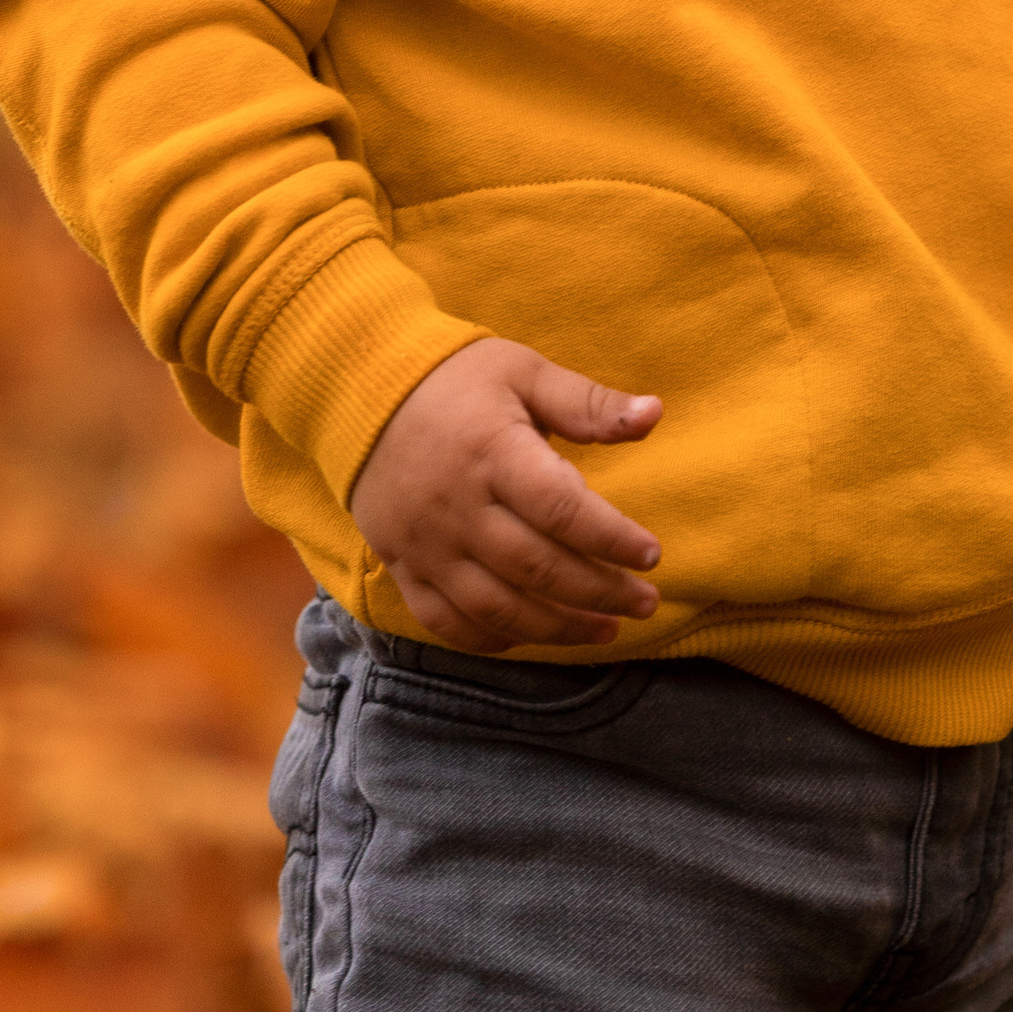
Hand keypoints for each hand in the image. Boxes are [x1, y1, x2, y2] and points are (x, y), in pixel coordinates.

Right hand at [349, 338, 662, 650]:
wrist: (357, 389)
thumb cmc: (455, 378)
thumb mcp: (524, 372)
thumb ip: (588, 403)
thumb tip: (655, 413)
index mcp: (494, 453)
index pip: (564, 511)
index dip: (613, 539)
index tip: (652, 556)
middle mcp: (458, 507)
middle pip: (538, 568)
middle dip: (599, 593)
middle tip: (645, 604)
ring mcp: (427, 544)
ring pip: (497, 606)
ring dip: (557, 628)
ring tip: (604, 630)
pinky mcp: (401, 565)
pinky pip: (446, 621)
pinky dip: (491, 638)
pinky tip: (531, 635)